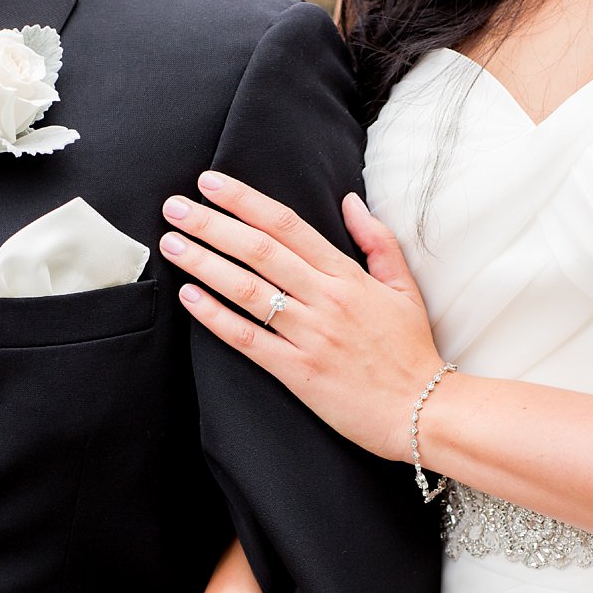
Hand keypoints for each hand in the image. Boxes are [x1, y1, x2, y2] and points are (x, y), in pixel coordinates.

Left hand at [159, 171, 442, 462]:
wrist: (421, 410)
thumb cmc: (409, 349)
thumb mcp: (403, 287)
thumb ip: (377, 241)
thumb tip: (349, 201)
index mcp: (347, 275)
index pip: (287, 225)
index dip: (244, 200)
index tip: (210, 183)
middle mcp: (325, 298)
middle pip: (259, 249)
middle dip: (211, 224)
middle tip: (174, 207)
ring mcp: (309, 334)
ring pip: (247, 288)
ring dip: (204, 263)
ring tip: (171, 244)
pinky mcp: (296, 370)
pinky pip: (247, 338)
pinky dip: (215, 316)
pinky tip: (188, 296)